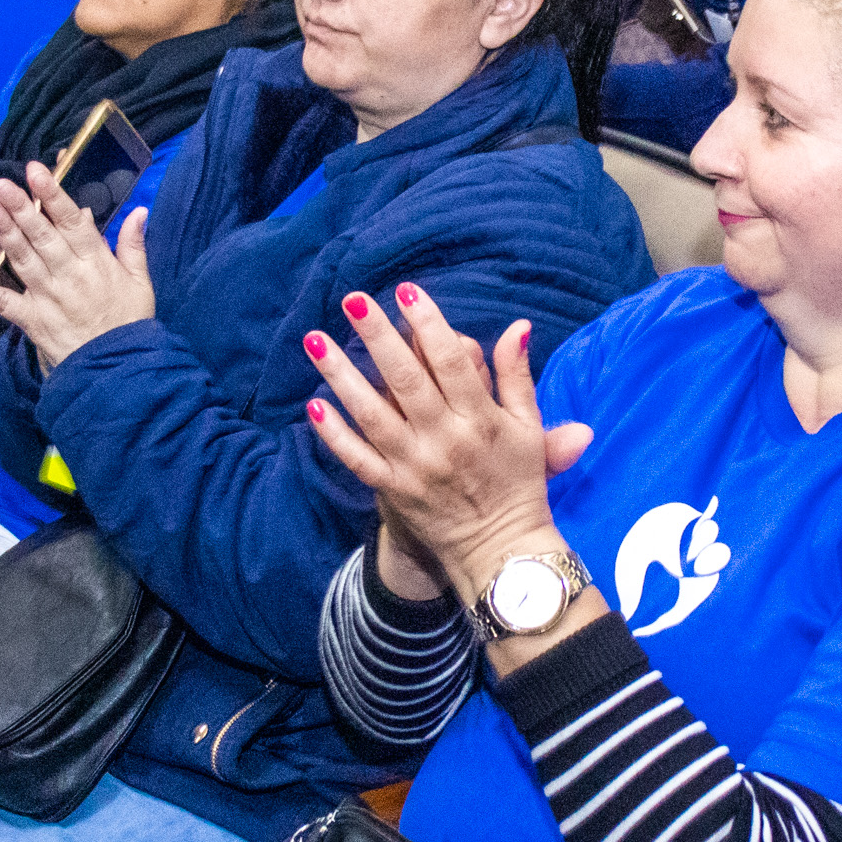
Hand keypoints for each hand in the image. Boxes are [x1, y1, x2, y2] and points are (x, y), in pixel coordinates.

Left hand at [0, 165, 157, 369]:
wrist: (119, 370)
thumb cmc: (129, 323)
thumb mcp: (141, 283)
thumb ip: (134, 245)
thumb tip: (138, 211)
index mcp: (96, 263)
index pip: (73, 222)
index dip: (53, 195)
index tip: (36, 172)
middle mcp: (69, 275)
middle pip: (42, 236)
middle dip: (21, 208)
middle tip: (0, 184)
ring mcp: (48, 297)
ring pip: (23, 259)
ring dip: (3, 233)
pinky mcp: (33, 320)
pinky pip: (5, 305)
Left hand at [303, 283, 595, 602]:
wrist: (502, 551)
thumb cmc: (518, 482)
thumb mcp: (528, 427)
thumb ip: (516, 376)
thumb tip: (517, 325)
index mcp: (481, 420)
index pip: (452, 362)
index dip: (429, 324)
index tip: (407, 290)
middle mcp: (444, 440)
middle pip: (406, 379)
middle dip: (378, 336)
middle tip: (353, 299)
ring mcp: (414, 467)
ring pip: (372, 414)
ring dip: (341, 376)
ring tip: (316, 340)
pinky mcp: (393, 490)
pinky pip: (358, 459)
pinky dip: (334, 435)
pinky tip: (313, 404)